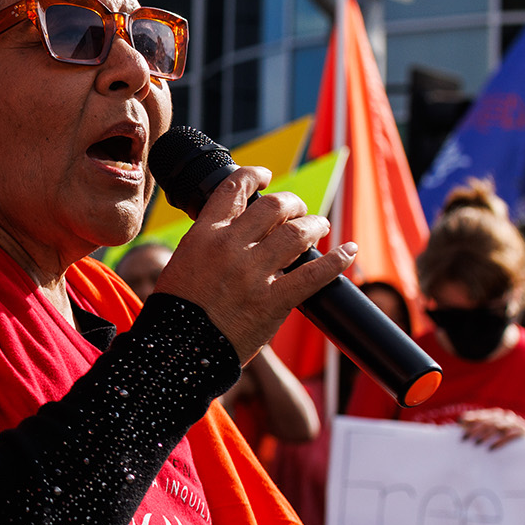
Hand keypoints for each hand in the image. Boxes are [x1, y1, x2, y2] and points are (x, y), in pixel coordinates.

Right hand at [149, 163, 348, 362]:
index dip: (254, 175)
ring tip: (320, 226)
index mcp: (204, 234)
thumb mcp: (181, 262)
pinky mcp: (273, 302)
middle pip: (274, 206)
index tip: (266, 177)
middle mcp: (230, 247)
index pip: (233, 189)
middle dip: (293, 203)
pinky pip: (314, 275)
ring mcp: (253, 274)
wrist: (177, 349)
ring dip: (315, 225)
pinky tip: (348, 251)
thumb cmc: (176, 310)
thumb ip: (206, 243)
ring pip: (297, 234)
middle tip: (299, 211)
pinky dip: (336, 260)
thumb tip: (231, 232)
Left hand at [457, 408, 524, 447]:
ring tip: (477, 444)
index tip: (459, 424)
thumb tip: (459, 420)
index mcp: (496, 414)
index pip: (481, 416)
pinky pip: (510, 436)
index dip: (470, 419)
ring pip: (498, 427)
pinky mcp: (523, 431)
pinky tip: (492, 448)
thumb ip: (476, 426)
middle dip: (476, 429)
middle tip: (466, 438)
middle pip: (488, 421)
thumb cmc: (500, 441)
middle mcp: (506, 416)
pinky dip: (500, 442)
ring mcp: (515, 423)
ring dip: (486, 436)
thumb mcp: (488, 433)